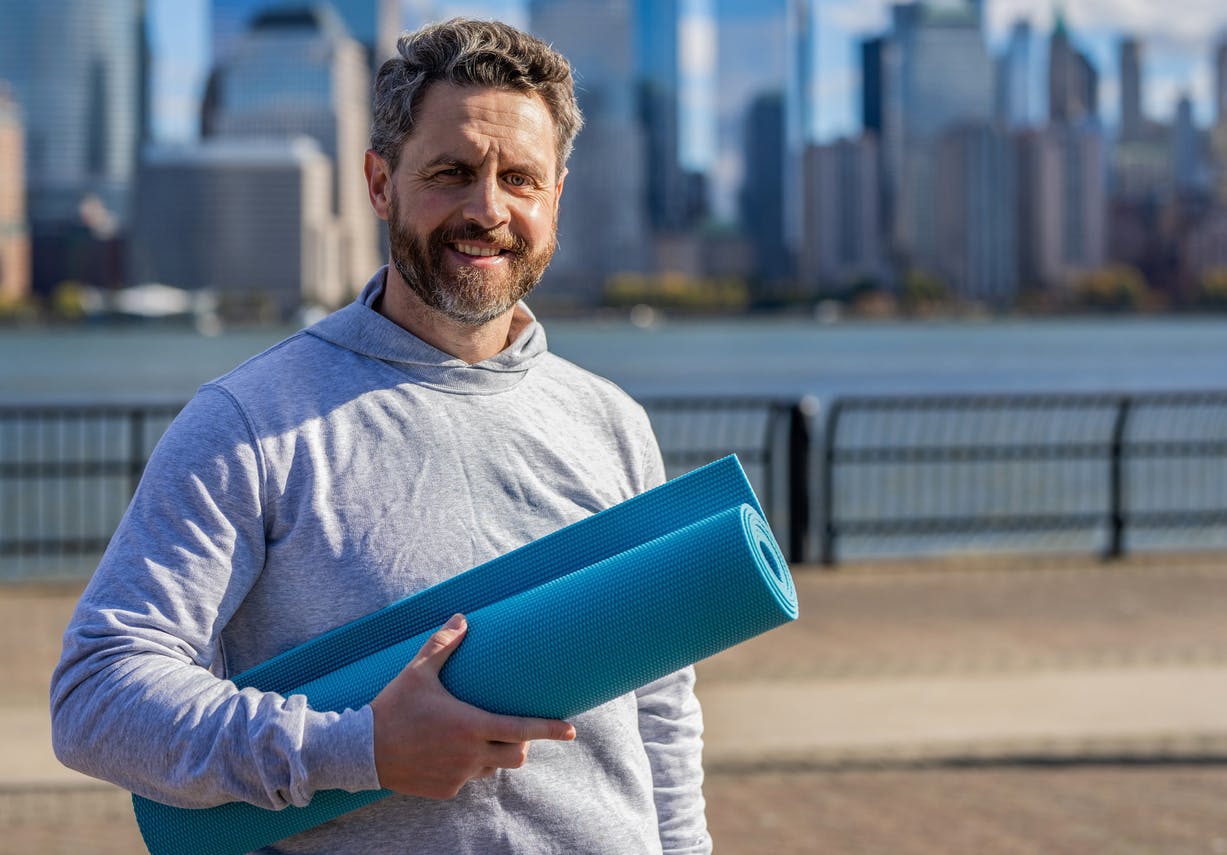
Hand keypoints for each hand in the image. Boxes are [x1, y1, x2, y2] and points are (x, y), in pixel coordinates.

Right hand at [369, 613, 575, 799]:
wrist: (359, 752)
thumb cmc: (392, 708)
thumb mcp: (417, 672)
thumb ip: (443, 645)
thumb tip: (462, 618)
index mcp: (470, 725)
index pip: (522, 729)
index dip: (550, 729)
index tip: (572, 729)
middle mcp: (470, 755)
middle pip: (517, 754)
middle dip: (521, 743)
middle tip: (511, 728)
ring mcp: (458, 776)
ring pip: (493, 768)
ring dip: (493, 754)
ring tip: (473, 737)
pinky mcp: (446, 790)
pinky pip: (468, 779)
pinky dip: (468, 767)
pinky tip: (448, 753)